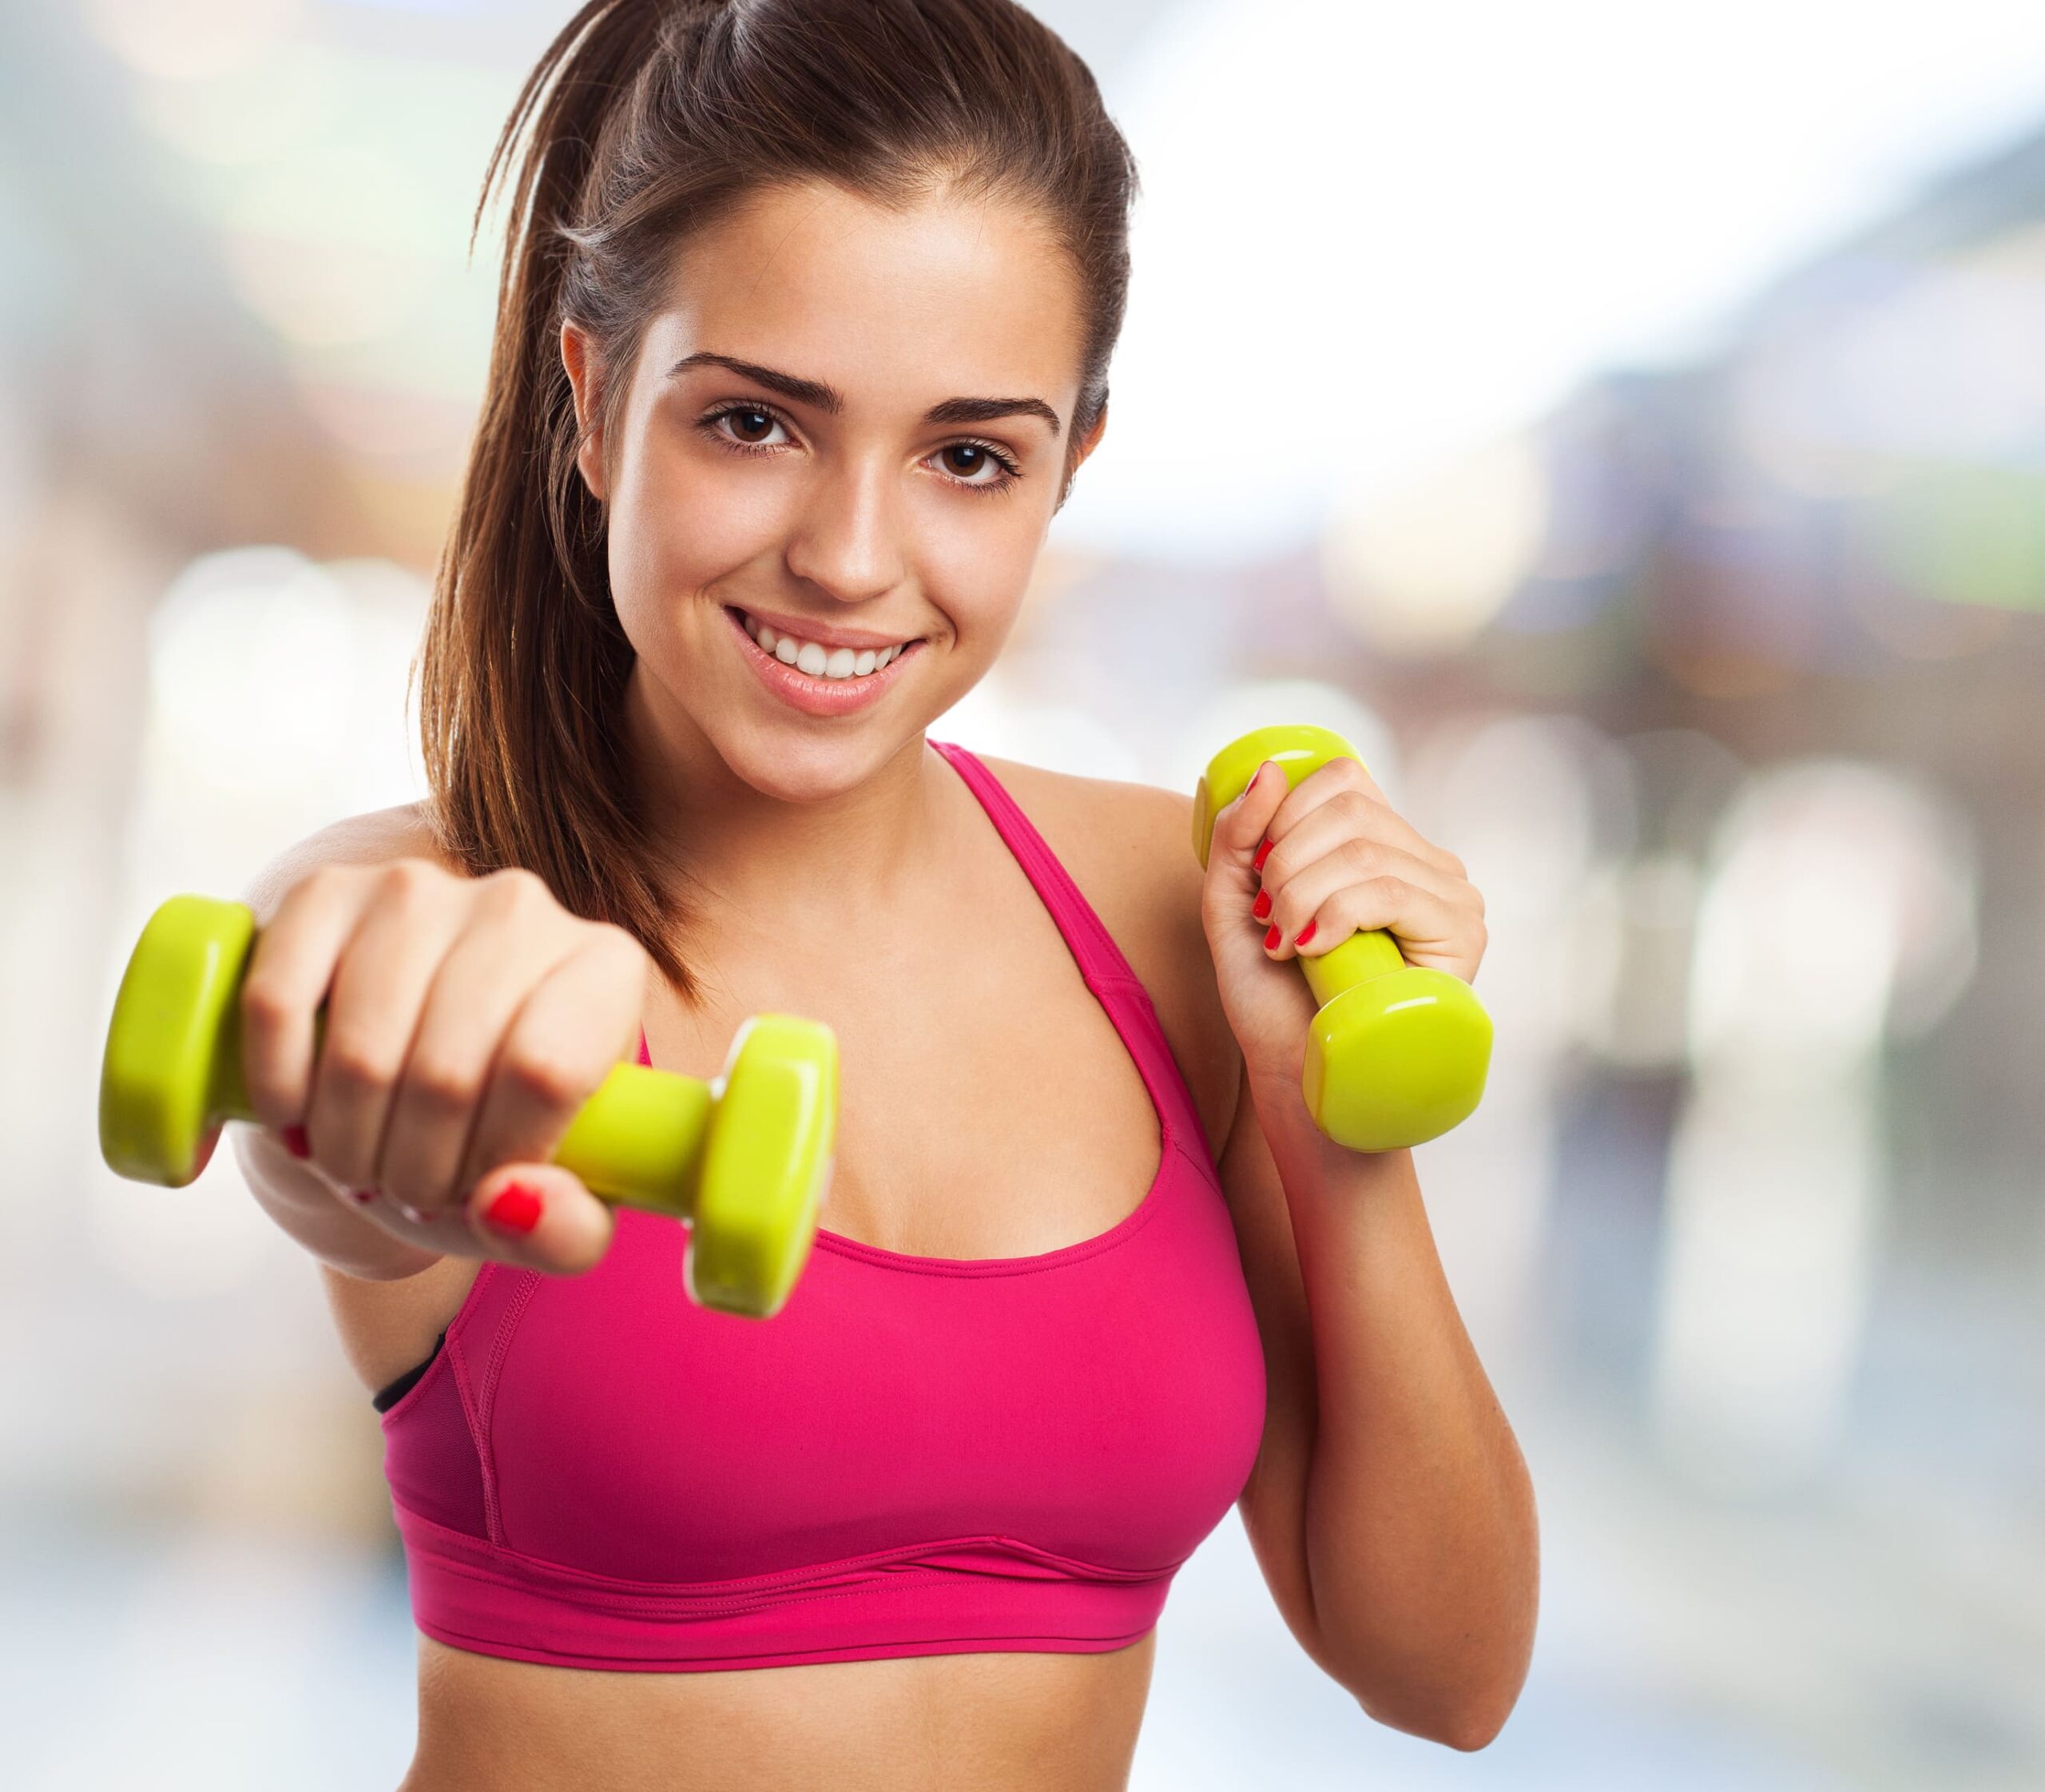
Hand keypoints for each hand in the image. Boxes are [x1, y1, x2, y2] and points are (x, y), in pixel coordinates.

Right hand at [232, 858, 651, 1275]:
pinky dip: (278, 1089)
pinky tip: (297, 1119)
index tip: (472, 1196)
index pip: (545, 1073)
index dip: (494, 1161)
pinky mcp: (325, 891)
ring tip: (361, 1166)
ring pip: (361, 1050)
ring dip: (346, 1144)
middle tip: (408, 1194)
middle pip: (447, 1074)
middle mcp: (523, 907)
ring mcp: (420, 890)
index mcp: (605, 968)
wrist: (410, 1064)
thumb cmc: (499, 1132)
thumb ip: (567, 1231)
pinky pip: (277, 1003)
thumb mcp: (555, 1201)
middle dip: (413, 1171)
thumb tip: (511, 1204)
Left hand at [1199, 755, 1488, 1098]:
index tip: (1259, 880)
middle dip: (1286, 863)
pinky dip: (1333, 916)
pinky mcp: (1462, 937)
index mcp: (1385, 847)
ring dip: (1301, 897)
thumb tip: (1271, 770)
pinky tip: (1312, 951)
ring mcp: (1453, 898)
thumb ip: (1240, 837)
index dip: (1284, 817)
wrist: (1303, 1080)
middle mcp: (1428, 864)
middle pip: (1350, 809)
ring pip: (1364, 852)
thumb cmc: (1273, 1001)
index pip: (1342, 781)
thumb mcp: (1236, 905)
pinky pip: (1389, 891)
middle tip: (1270, 922)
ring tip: (1287, 945)